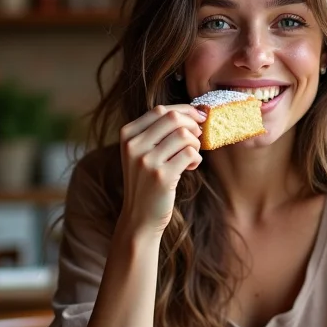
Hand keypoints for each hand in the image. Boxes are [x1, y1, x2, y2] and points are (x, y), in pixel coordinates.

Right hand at [118, 104, 204, 235]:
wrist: (139, 217)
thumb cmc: (147, 180)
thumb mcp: (142, 152)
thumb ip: (159, 131)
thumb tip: (196, 111)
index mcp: (127, 135)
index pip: (160, 110)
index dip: (184, 110)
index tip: (199, 117)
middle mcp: (134, 146)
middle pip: (173, 119)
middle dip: (192, 125)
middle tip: (198, 137)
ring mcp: (146, 161)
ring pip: (184, 135)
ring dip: (195, 144)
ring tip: (191, 155)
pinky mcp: (162, 177)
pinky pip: (190, 154)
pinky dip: (196, 158)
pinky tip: (189, 167)